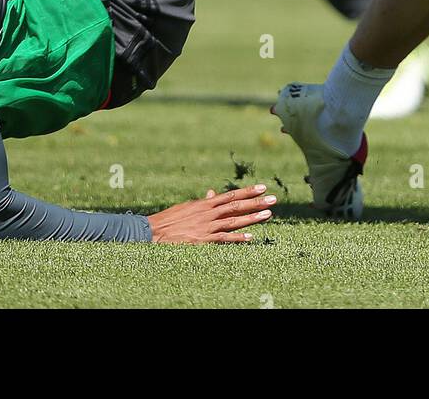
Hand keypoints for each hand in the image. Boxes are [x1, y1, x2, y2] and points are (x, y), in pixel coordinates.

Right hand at [148, 183, 274, 242]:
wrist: (154, 231)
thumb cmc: (171, 219)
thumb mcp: (188, 206)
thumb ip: (203, 202)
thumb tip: (211, 193)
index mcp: (205, 204)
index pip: (231, 195)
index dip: (247, 191)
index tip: (262, 187)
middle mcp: (209, 213)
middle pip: (236, 206)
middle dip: (256, 202)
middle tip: (273, 199)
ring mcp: (207, 227)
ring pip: (234, 221)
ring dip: (252, 218)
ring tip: (268, 215)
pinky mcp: (203, 240)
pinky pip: (224, 239)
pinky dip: (238, 238)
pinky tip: (251, 237)